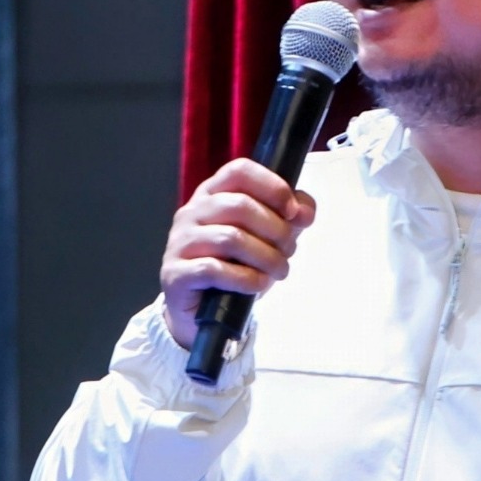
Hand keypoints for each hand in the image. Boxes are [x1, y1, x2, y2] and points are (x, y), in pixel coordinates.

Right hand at [161, 158, 316, 348]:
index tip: (293, 211)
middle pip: (239, 205)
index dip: (272, 187)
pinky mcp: (176, 273)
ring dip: (266, 257)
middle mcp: (192, 212)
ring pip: (230, 238)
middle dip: (275, 229)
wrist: (201, 310)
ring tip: (279, 271)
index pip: (239, 171)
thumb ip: (288, 217)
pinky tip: (258, 285)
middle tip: (290, 250)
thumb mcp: (266, 237)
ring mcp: (181, 242)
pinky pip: (214, 270)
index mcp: (212, 194)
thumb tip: (304, 212)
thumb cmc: (235, 266)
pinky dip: (246, 278)